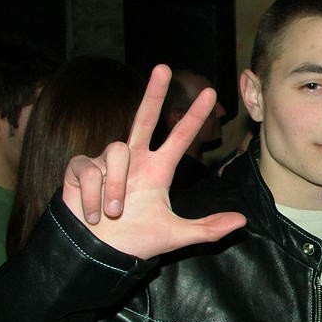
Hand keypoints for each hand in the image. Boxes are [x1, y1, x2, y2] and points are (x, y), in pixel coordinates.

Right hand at [62, 64, 245, 258]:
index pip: (181, 137)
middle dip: (154, 92)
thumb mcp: (174, 235)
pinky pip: (88, 169)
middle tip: (164, 67)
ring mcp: (106, 161)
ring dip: (115, 185)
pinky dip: (92, 194)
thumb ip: (207, 229)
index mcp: (158, 170)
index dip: (194, 116)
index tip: (210, 93)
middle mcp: (135, 159)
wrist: (97, 254)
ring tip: (113, 212)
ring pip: (116, 151)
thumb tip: (241, 222)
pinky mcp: (81, 168)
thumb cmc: (134, 240)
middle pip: (145, 116)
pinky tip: (92, 212)